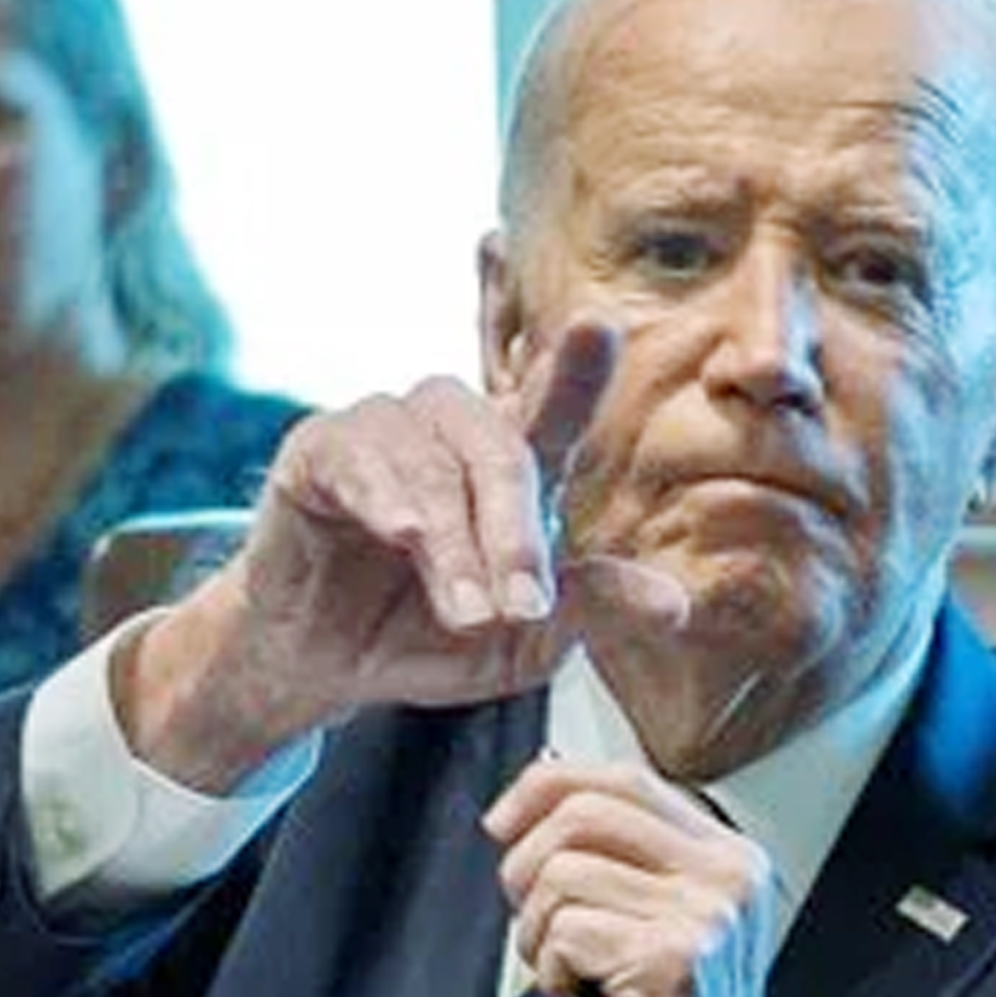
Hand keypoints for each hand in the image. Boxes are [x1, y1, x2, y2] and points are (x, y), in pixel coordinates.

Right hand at [120, 318, 687, 788]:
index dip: (577, 366)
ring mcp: (386, 431)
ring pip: (435, 463)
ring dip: (454, 542)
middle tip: (522, 608)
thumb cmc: (428, 638)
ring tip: (466, 613)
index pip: (555, 406)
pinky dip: (386, 498)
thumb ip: (593, 608)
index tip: (598, 326)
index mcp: (513, 463)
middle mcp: (454, 430)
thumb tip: (676, 605)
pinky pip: (358, 457)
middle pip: (503, 448)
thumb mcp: (524, 641)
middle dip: (517, 532)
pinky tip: (400, 533)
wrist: (327, 670)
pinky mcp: (318, 450)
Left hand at [484, 753, 777, 996]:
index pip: (626, 778)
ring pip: (563, 874)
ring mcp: (708, 915)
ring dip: (539, 932)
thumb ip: (614, 850)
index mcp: (728, 855)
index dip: (548, 785)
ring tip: (569, 974)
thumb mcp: (647, 917)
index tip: (506, 819)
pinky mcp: (675, 960)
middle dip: (527, 862)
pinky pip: (565, 931)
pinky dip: (551, 973)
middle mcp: (729, 876)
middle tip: (531, 914)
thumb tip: (540, 784)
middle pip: (586, 811)